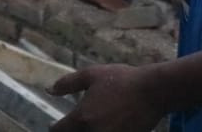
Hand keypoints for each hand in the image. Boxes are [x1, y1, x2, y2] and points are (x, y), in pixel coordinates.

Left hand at [49, 64, 166, 131]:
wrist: (153, 91)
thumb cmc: (122, 80)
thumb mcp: (92, 74)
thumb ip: (68, 83)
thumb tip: (49, 90)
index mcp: (82, 117)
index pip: (58, 131)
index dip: (54, 127)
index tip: (53, 124)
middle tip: (72, 125)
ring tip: (89, 124)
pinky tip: (102, 125)